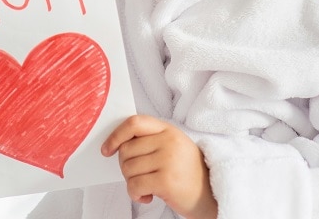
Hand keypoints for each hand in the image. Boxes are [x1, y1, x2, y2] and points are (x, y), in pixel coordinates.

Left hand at [102, 115, 217, 218]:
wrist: (210, 195)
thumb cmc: (187, 172)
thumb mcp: (173, 146)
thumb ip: (150, 140)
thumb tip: (117, 144)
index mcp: (168, 130)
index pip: (134, 123)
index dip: (116, 135)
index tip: (107, 149)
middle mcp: (169, 141)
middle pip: (126, 149)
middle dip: (125, 167)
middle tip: (137, 176)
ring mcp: (168, 160)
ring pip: (128, 169)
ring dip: (131, 182)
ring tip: (146, 186)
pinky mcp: (166, 181)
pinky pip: (134, 186)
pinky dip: (135, 194)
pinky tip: (147, 196)